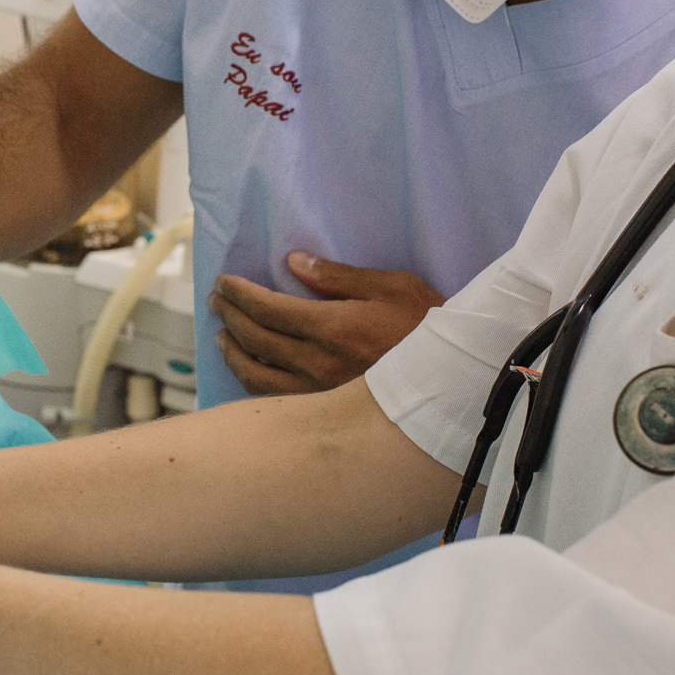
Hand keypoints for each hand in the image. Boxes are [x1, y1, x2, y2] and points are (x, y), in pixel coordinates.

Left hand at [210, 252, 444, 394]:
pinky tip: (248, 369)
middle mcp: (319, 363)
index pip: (267, 309)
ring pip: (256, 374)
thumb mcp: (392, 287)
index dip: (239, 294)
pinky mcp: (325, 412)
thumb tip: (295, 262)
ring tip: (223, 335)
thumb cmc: (429, 327)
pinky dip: (252, 382)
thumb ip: (339, 276)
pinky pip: (274, 399)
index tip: (224, 283)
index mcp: (333, 327)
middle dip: (230, 315)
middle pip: (255, 338)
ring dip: (232, 351)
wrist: (458, 382)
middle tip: (217, 300)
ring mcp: (319, 393)